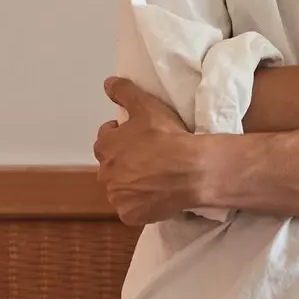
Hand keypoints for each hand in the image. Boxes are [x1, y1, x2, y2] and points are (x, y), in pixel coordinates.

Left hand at [94, 77, 210, 226]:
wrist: (192, 170)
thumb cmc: (168, 136)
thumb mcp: (146, 106)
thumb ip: (124, 92)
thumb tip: (107, 83)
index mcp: (106, 146)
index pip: (106, 138)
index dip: (122, 135)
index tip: (139, 136)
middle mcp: (106, 173)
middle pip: (112, 165)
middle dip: (125, 161)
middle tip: (149, 157)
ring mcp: (117, 196)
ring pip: (120, 188)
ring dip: (131, 183)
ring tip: (155, 177)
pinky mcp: (130, 214)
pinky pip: (131, 209)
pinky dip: (140, 204)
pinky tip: (156, 196)